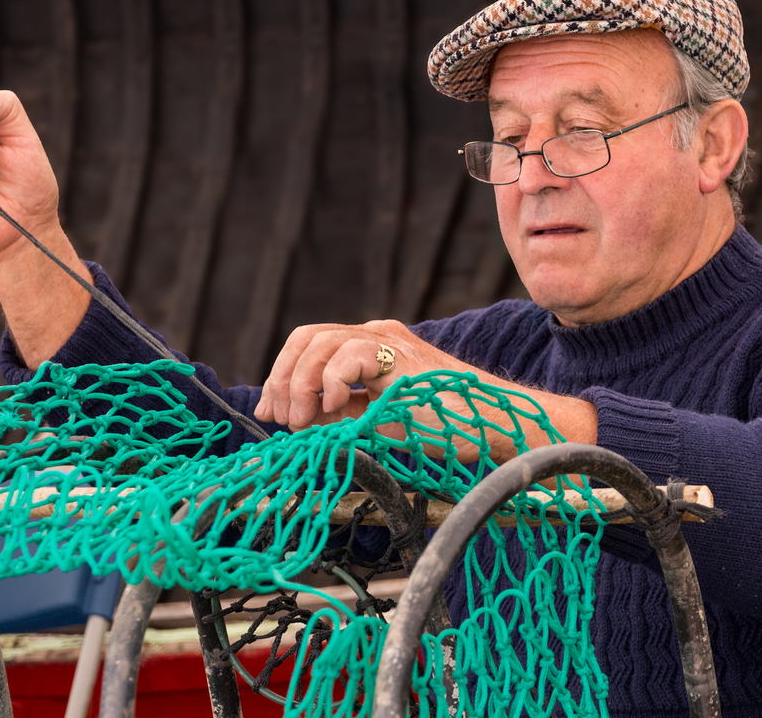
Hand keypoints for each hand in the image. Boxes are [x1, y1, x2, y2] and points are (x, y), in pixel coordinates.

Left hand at [255, 319, 456, 427]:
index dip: (281, 377)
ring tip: (304, 420)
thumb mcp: (376, 420)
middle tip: (282, 418)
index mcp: (369, 349)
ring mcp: (388, 341)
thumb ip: (340, 413)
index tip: (270, 412)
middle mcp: (375, 336)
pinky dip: (330, 382)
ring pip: (320, 341)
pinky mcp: (400, 354)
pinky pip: (349, 354)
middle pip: (306, 337)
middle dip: (283, 379)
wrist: (491, 425)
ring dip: (301, 384)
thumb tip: (298, 418)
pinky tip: (334, 408)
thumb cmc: (443, 426)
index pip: (309, 347)